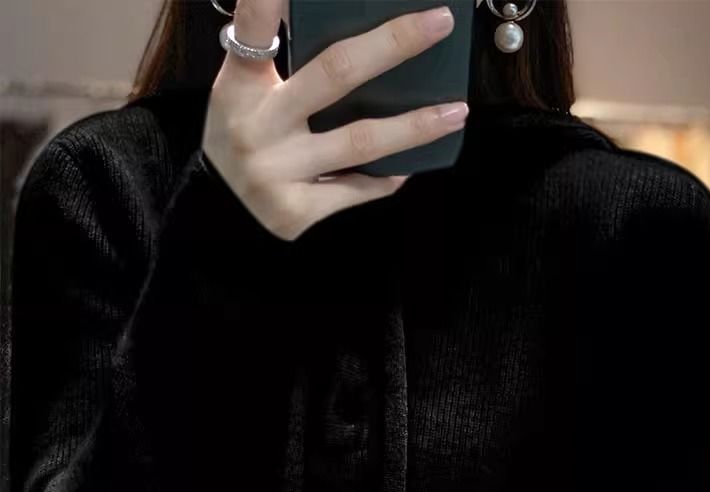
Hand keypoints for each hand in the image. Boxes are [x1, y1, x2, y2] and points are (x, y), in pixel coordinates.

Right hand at [201, 0, 467, 240]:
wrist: (216, 215)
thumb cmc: (242, 140)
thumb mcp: (245, 96)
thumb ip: (281, 65)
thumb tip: (359, 39)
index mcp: (241, 87)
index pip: (255, 29)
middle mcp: (258, 127)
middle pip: (335, 74)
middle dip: (393, 45)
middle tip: (438, 22)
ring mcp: (278, 172)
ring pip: (361, 141)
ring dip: (416, 126)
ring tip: (456, 112)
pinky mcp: (296, 211)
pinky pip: (357, 189)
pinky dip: (388, 175)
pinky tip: (412, 162)